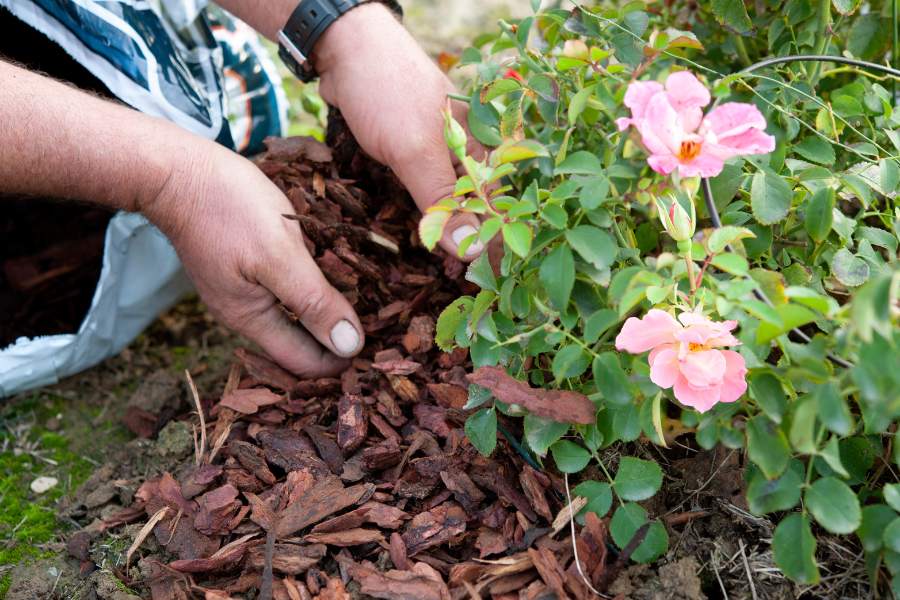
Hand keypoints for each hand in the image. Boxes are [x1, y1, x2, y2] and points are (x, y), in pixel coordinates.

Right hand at [144, 142, 363, 377]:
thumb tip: (350, 347)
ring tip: (366, 297)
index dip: (341, 361)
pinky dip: (310, 287)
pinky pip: (283, 288)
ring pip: (293, 314)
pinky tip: (332, 270)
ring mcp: (241, 288)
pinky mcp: (243, 264)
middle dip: (336, 338)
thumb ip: (313, 302)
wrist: (176, 169)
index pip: (305, 363)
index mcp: (252, 319)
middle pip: (299, 342)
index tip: (377, 346)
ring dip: (325, 311)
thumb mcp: (280, 254)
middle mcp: (245, 312)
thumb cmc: (228, 208)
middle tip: (381, 322)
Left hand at [314, 4, 485, 258]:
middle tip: (464, 284)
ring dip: (446, 232)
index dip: (495, 244)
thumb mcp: (416, 151)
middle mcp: (465, 150)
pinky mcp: (410, 152)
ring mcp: (437, 150)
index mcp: (480, 147)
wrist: (343, 49)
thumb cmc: (387, 92)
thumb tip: (472, 250)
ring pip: (448, 201)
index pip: (498, 206)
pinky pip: (423, 190)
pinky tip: (420, 236)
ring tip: (445, 271)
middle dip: (471, 244)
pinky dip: (423, 214)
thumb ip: (444, 201)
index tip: (491, 283)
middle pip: (476, 207)